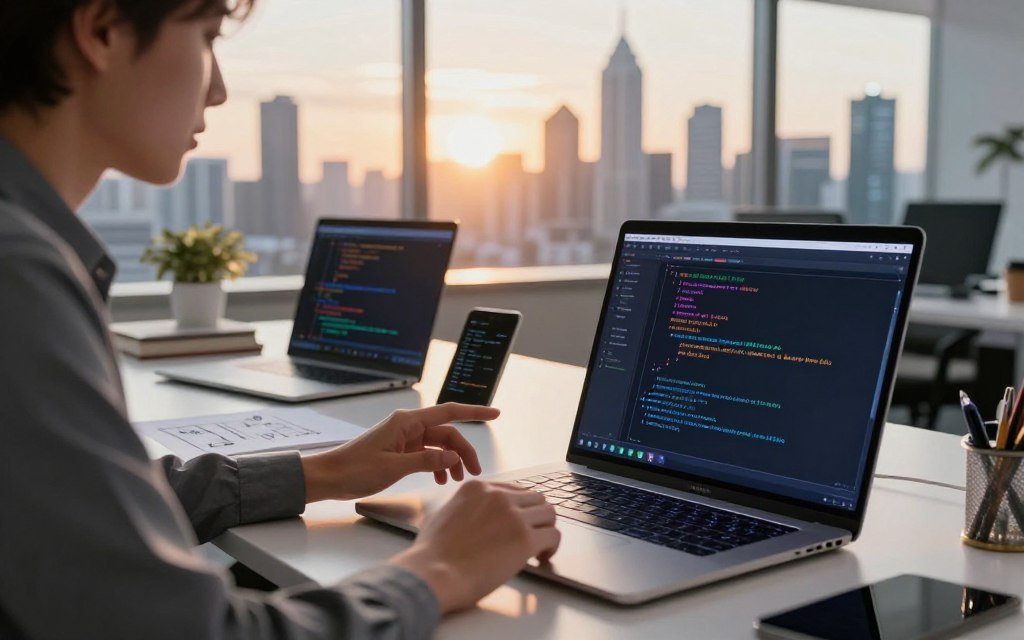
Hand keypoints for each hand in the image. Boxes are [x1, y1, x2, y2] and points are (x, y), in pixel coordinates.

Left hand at [300, 403, 498, 501]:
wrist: (329, 476)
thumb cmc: (355, 469)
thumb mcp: (394, 468)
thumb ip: (426, 461)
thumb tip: (453, 457)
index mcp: (407, 422)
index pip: (449, 412)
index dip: (475, 411)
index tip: (496, 412)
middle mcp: (408, 426)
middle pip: (447, 433)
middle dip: (464, 451)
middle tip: (475, 472)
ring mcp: (404, 438)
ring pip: (438, 445)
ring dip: (451, 460)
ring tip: (457, 480)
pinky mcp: (399, 450)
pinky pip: (427, 453)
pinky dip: (437, 464)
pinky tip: (440, 479)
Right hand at [389, 481, 560, 613]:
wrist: (433, 573)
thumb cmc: (431, 553)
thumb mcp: (440, 515)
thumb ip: (461, 509)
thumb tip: (466, 517)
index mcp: (478, 488)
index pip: (514, 489)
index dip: (520, 508)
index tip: (519, 522)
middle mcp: (498, 496)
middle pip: (535, 498)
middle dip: (536, 517)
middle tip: (532, 535)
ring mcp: (513, 515)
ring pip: (549, 513)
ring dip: (546, 529)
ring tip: (539, 547)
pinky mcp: (525, 539)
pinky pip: (553, 536)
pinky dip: (552, 547)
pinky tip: (541, 558)